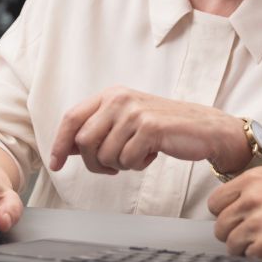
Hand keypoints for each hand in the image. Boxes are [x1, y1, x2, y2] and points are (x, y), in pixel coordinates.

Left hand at [49, 86, 248, 174]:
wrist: (204, 128)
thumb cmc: (164, 128)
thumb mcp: (126, 121)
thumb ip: (98, 130)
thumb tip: (66, 148)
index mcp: (111, 94)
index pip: (72, 118)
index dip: (59, 143)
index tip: (56, 163)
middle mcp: (120, 98)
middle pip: (84, 142)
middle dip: (95, 163)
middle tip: (113, 167)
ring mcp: (135, 111)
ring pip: (105, 155)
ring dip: (120, 165)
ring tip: (138, 155)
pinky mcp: (150, 127)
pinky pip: (127, 160)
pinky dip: (137, 165)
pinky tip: (151, 154)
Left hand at [208, 167, 261, 261]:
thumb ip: (256, 192)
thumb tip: (235, 209)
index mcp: (255, 178)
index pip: (216, 201)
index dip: (227, 214)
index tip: (238, 221)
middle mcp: (252, 196)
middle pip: (221, 224)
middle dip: (235, 234)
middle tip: (258, 237)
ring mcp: (257, 221)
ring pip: (231, 244)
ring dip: (247, 249)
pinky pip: (247, 258)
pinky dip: (261, 260)